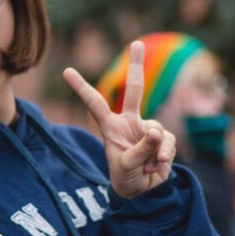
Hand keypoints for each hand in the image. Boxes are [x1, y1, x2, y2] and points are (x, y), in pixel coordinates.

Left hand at [63, 40, 175, 197]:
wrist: (142, 192)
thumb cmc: (125, 177)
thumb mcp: (126, 166)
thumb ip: (142, 149)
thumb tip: (155, 131)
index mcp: (110, 126)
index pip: (94, 103)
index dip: (81, 87)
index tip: (66, 70)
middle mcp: (129, 122)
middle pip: (136, 89)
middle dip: (136, 66)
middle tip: (136, 43)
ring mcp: (147, 129)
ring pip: (158, 130)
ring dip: (155, 151)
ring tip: (148, 166)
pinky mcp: (163, 138)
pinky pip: (168, 141)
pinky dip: (165, 155)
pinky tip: (158, 166)